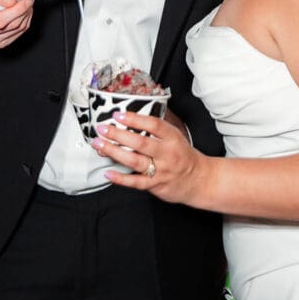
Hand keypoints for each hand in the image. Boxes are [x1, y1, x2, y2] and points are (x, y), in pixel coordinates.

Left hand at [91, 111, 214, 206]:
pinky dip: (121, 179)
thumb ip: (156, 129)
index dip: (135, 118)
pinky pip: (136, 182)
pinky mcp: (156, 185)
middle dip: (118, 134)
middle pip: (140, 142)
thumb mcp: (175, 137)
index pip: (153, 125)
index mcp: (172, 138)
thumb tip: (130, 118)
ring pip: (135, 161)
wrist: (199, 180)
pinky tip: (108, 173)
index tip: (119, 114)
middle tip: (102, 128)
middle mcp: (167, 153)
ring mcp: (161, 170)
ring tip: (99, 145)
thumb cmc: (182, 156)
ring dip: (114, 152)